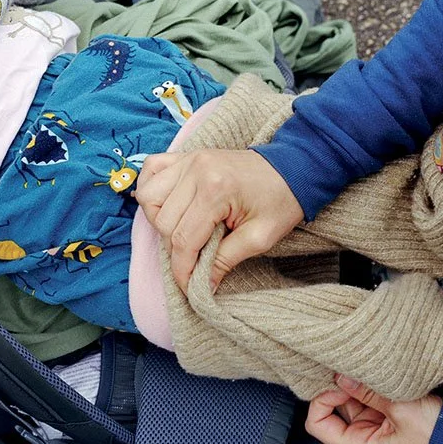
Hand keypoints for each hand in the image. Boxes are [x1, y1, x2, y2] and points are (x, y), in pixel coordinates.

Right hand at [134, 148, 303, 292]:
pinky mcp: (187, 155)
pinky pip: (151, 169)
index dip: (182, 270)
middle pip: (163, 222)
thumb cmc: (280, 201)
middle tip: (195, 259)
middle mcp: (196, 171)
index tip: (188, 287)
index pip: (183, 240)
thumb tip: (202, 285)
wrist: (293, 167)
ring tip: (183, 230)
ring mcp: (189, 160)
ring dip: (159, 220)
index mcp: (216, 190)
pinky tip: (167, 203)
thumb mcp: (260, 238)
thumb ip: (226, 260)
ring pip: (149, 198)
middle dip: (175, 249)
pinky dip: (151, 189)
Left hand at [305, 376, 440, 443]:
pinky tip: (372, 370)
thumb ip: (367, 392)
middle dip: (336, 386)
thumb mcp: (399, 409)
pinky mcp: (387, 412)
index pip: (318, 424)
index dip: (322, 401)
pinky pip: (367, 395)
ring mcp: (375, 424)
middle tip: (345, 366)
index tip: (336, 384)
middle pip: (333, 407)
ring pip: (350, 398)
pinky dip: (367, 382)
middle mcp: (364, 437)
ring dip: (354, 382)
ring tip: (362, 366)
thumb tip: (341, 377)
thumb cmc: (437, 435)